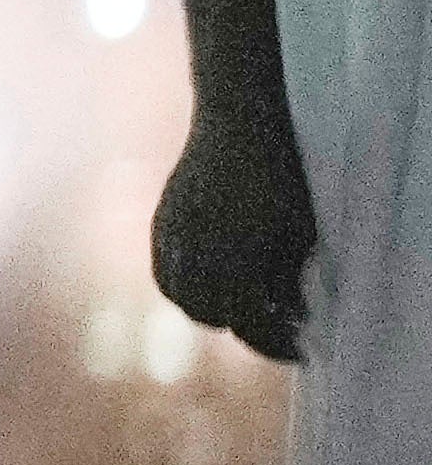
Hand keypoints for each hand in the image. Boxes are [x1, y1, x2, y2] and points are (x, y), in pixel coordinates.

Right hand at [164, 117, 322, 362]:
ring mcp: (171, 236)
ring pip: (182, 296)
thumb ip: (291, 277)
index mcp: (235, 258)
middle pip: (212, 315)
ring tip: (244, 303)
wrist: (239, 118)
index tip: (302, 346)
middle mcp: (195, 253)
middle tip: (278, 325)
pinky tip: (213, 278)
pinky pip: (165, 271)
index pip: (249, 324)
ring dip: (211, 307)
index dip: (276, 343)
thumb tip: (292, 313)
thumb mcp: (301, 229)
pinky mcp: (161, 221)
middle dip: (246, 326)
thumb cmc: (283, 172)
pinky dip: (186, 285)